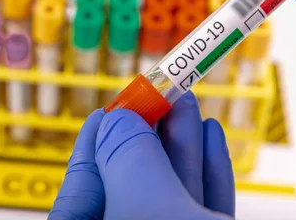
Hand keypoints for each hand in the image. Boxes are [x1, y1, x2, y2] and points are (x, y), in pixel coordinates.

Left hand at [48, 92, 234, 219]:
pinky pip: (203, 204)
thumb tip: (118, 118)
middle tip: (162, 91)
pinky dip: (210, 171)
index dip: (99, 135)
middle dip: (150, 129)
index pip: (83, 179)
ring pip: (173, 189)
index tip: (114, 106)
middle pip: (134, 178)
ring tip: (189, 100)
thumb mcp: (144, 200)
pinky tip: (212, 137)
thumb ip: (127, 156)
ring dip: (185, 141)